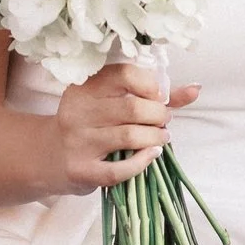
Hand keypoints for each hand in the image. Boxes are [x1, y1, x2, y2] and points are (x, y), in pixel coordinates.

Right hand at [45, 59, 196, 194]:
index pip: (124, 74)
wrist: (48, 156)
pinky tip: (151, 156)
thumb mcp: (112, 102)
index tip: (158, 97)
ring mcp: (78, 142)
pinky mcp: (81, 170)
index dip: (150, 85)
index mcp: (86, 87)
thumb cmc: (90, 125)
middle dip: (158, 116)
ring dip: (155, 138)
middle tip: (163, 121)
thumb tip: (196, 89)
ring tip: (160, 138)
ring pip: (130, 137)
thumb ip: (153, 96)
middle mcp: (78, 111)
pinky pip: (120, 169)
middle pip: (133, 108)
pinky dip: (142, 162)